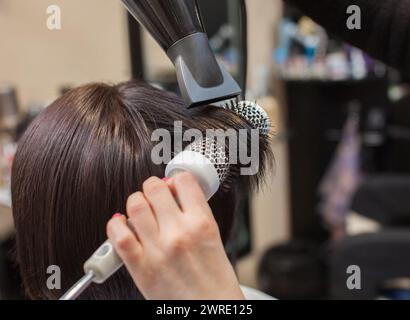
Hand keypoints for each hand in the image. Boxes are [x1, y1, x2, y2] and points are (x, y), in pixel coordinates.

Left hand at [106, 172, 244, 299]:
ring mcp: (158, 249)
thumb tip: (175, 195)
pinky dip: (116, 225)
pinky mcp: (140, 267)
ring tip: (140, 209)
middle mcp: (179, 233)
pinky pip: (120, 235)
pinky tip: (121, 224)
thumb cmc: (215, 281)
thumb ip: (196, 214)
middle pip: (155, 188)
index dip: (176, 179)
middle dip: (153, 187)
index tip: (173, 184)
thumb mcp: (215, 239)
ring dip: (136, 202)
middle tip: (154, 194)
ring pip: (135, 205)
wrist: (210, 311)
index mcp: (202, 223)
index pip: (183, 181)